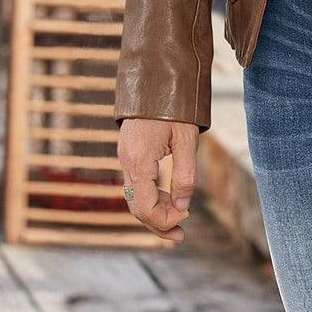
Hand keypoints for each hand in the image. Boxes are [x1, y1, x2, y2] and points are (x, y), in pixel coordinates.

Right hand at [118, 118, 197, 240]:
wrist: (155, 76)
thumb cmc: (174, 107)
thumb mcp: (186, 141)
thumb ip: (186, 176)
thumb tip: (183, 206)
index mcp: (139, 161)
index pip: (145, 208)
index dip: (165, 220)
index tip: (187, 215)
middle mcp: (126, 162)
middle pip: (137, 208)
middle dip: (158, 224)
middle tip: (181, 235)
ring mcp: (125, 158)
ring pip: (135, 198)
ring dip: (156, 213)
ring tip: (179, 219)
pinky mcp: (129, 154)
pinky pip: (137, 186)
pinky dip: (152, 198)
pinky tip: (170, 200)